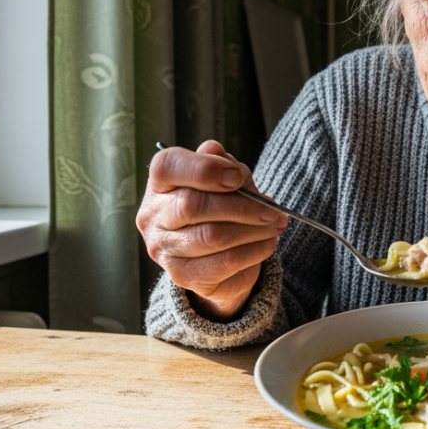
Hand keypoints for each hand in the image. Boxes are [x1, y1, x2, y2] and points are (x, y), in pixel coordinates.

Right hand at [136, 140, 286, 321]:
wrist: (220, 255)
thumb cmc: (222, 206)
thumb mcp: (227, 179)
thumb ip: (224, 164)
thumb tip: (216, 153)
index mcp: (160, 183)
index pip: (167, 166)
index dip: (204, 169)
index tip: (237, 177)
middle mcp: (153, 215)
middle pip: (192, 205)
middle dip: (241, 206)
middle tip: (271, 210)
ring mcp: (163, 248)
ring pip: (211, 237)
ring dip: (253, 231)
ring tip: (274, 226)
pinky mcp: (181, 275)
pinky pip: (223, 262)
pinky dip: (253, 252)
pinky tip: (267, 244)